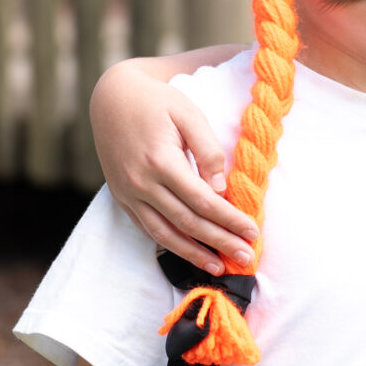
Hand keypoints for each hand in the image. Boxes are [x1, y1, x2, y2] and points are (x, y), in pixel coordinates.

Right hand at [90, 59, 257, 273]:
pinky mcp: (122, 198)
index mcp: (161, 162)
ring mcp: (128, 194)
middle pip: (188, 223)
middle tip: (246, 257)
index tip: (252, 231)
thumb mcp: (189, 115)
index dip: (230, 220)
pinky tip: (189, 253)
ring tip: (219, 267)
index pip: (203, 202)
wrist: (112, 97)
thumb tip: (221, 189)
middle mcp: (141, 183)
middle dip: (220, 242)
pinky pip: (147, 229)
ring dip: (194, 254)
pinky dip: (170, 244)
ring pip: (164, 234)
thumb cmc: (157, 102)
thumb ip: (208, 151)